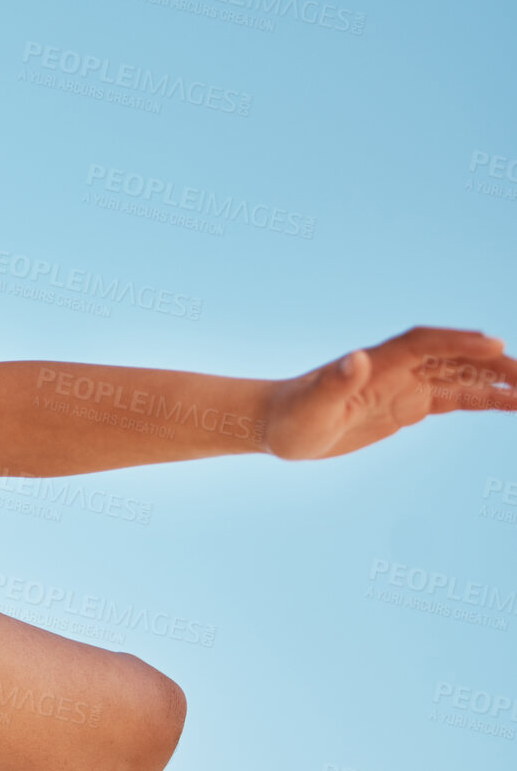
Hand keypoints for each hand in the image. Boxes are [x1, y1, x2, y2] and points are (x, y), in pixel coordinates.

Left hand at [263, 327, 516, 460]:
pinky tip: (511, 404)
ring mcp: (404, 385)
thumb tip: (356, 358)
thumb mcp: (309, 406)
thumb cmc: (290, 417)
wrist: (277, 427)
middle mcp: (395, 368)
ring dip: (496, 381)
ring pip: (460, 376)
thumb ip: (334, 383)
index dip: (458, 343)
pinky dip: (483, 398)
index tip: (495, 346)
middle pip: (453, 357)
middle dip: (492, 364)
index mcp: (376, 362)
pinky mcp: (406, 405)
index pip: (424, 343)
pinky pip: (453, 397)